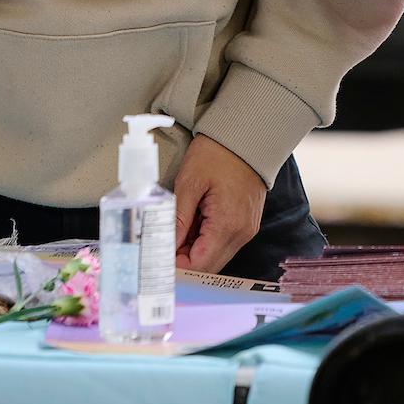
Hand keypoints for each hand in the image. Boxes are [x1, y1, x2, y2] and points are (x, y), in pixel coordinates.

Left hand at [172, 133, 267, 274]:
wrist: (247, 136)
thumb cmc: (217, 154)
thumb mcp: (189, 183)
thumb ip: (177, 220)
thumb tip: (164, 247)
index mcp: (228, 224)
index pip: (199, 265)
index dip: (176, 268)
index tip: (157, 260)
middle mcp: (241, 233)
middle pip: (208, 267)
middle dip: (183, 262)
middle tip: (161, 247)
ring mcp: (246, 230)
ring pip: (215, 257)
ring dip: (193, 252)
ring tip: (176, 231)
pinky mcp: (246, 224)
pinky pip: (223, 244)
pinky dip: (205, 241)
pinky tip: (192, 226)